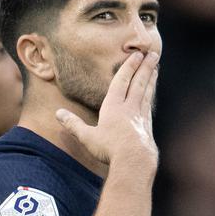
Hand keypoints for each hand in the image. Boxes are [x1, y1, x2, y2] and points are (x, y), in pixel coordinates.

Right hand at [56, 50, 158, 168]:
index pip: (121, 82)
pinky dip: (150, 98)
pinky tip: (151, 96)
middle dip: (144, 67)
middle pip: (138, 83)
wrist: (134, 161)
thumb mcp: (87, 137)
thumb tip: (58, 114)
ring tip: (156, 68)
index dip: (128, 67)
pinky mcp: (147, 128)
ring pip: (146, 93)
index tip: (137, 54)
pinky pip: (149, 107)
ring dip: (151, 80)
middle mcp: (129, 108)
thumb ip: (74, 124)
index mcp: (113, 107)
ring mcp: (140, 117)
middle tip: (152, 54)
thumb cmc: (109, 148)